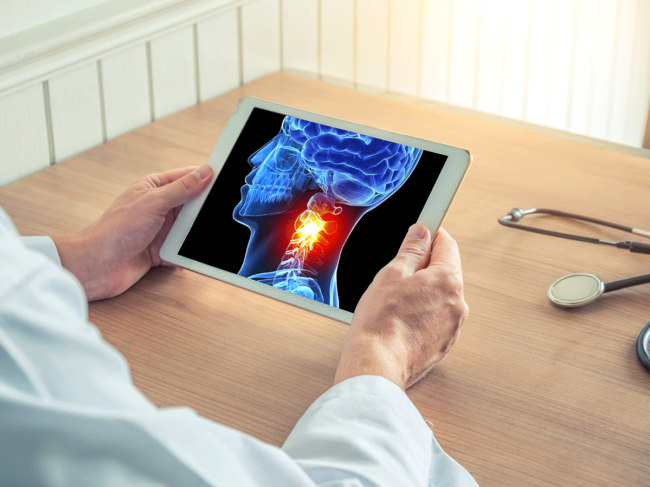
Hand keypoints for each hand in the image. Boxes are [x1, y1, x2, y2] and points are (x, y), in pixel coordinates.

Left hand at [52, 165, 212, 300]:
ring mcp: (159, 230)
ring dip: (196, 234)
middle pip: (191, 204)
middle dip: (204, 210)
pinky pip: (183, 250)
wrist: (97, 266)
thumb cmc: (115, 230)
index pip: (186, 177)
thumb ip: (181, 188)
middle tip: (221, 211)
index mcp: (153, 188)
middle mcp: (157, 207)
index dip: (205, 177)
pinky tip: (194, 255)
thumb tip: (205, 172)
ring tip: (207, 236)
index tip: (225, 178)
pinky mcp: (160, 251)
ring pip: (189, 229)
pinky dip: (188, 254)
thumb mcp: (154, 202)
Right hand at [334, 225, 467, 389]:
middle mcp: (457, 303)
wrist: (376, 365)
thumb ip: (411, 250)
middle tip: (398, 273)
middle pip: (445, 272)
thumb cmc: (381, 323)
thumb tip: (421, 233)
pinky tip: (401, 320)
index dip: (431, 236)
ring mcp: (452, 327)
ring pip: (440, 297)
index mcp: (447, 280)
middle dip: (424, 267)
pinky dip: (423, 315)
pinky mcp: (443, 345)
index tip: (420, 235)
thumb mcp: (391, 274)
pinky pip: (437, 319)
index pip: (447, 245)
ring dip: (423, 293)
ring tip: (395, 301)